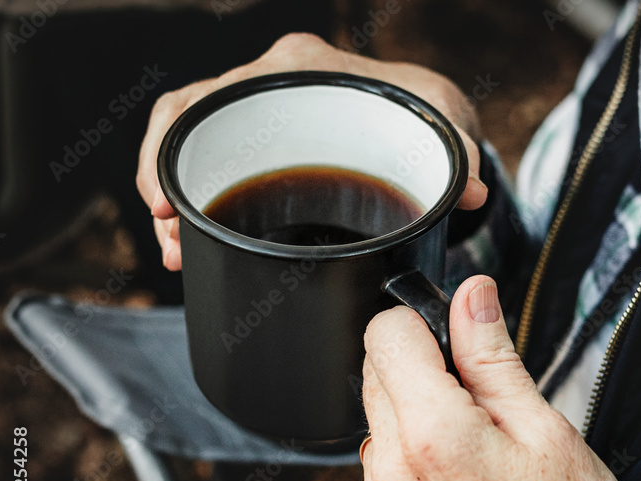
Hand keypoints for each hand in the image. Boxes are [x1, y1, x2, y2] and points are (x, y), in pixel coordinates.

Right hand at [136, 32, 487, 271]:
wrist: (425, 120)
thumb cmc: (425, 115)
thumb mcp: (441, 126)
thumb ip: (458, 156)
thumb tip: (472, 192)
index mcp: (301, 69)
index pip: (215, 93)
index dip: (176, 145)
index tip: (169, 204)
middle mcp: (272, 84)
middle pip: (190, 122)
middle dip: (168, 183)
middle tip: (172, 243)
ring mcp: (263, 114)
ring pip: (192, 145)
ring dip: (177, 199)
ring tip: (178, 252)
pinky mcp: (263, 143)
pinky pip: (212, 162)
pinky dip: (199, 202)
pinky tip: (197, 244)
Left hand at [359, 276, 640, 480]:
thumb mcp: (544, 424)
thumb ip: (491, 354)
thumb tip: (471, 296)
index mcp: (434, 436)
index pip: (386, 334)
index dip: (424, 325)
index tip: (455, 343)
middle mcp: (391, 477)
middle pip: (376, 376)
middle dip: (423, 375)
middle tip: (481, 410)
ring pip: (376, 426)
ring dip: (413, 423)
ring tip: (474, 457)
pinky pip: (377, 478)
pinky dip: (407, 471)